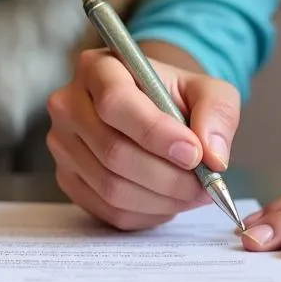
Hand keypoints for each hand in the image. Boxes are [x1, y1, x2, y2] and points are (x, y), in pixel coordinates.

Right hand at [45, 48, 240, 229]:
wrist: (150, 109)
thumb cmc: (174, 96)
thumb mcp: (206, 89)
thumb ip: (217, 112)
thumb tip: (212, 155)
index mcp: (98, 68)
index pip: (115, 102)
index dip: (155, 133)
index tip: (193, 153)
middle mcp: (69, 104)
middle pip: (113, 151)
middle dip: (168, 176)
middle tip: (205, 184)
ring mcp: (62, 143)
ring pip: (111, 187)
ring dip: (161, 199)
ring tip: (192, 192)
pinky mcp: (67, 177)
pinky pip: (107, 210)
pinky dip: (146, 213)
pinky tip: (167, 199)